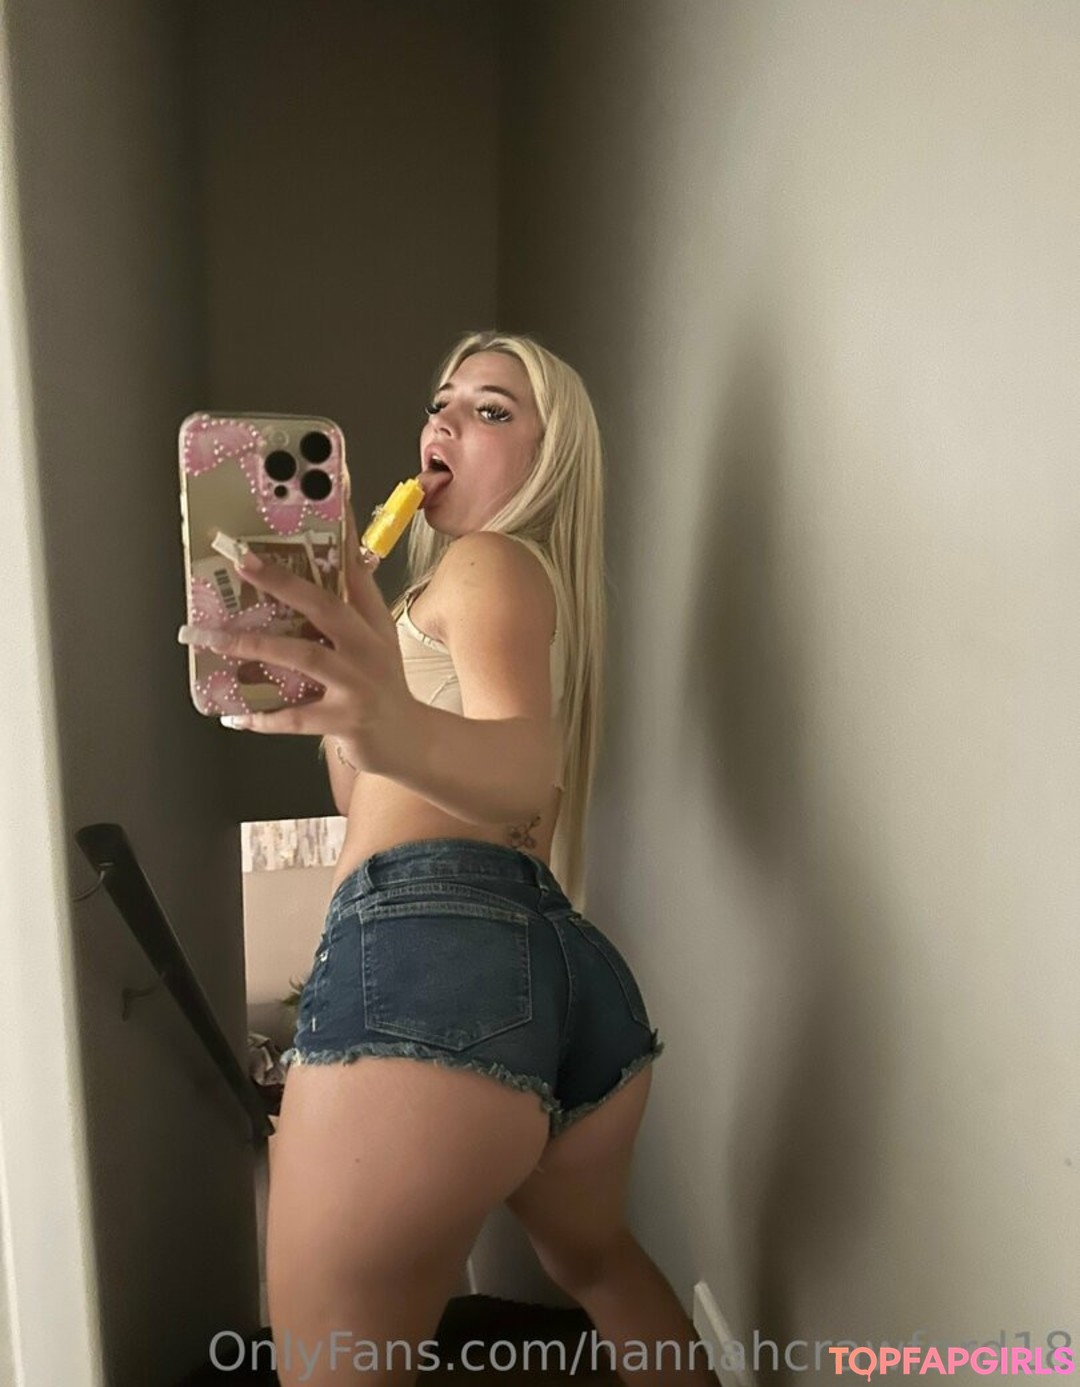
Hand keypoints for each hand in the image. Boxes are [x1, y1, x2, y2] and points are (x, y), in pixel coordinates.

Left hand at [178, 530, 412, 768]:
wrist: (412, 742)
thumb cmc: (383, 688)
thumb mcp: (376, 642)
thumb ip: (350, 608)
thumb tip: (312, 573)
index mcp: (372, 623)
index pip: (356, 569)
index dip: (342, 532)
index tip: (328, 492)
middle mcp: (368, 648)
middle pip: (325, 606)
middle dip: (281, 582)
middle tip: (243, 562)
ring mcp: (359, 684)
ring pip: (302, 656)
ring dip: (251, 646)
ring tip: (210, 639)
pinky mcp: (347, 720)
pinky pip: (295, 716)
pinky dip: (262, 717)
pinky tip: (234, 715)